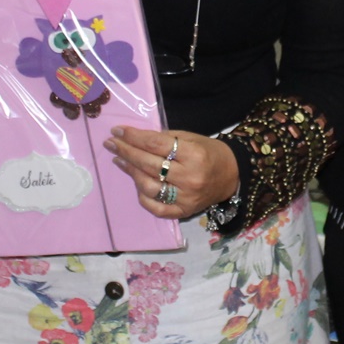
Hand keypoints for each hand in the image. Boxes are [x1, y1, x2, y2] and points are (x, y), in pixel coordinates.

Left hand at [104, 127, 236, 220]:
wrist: (232, 176)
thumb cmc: (209, 152)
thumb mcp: (191, 138)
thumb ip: (165, 139)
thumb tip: (134, 137)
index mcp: (194, 154)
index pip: (156, 145)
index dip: (134, 137)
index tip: (117, 131)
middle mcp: (190, 178)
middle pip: (149, 165)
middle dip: (127, 152)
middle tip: (111, 144)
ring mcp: (186, 198)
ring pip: (149, 187)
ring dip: (131, 172)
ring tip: (120, 160)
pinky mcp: (183, 212)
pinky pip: (156, 207)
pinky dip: (143, 196)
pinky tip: (136, 182)